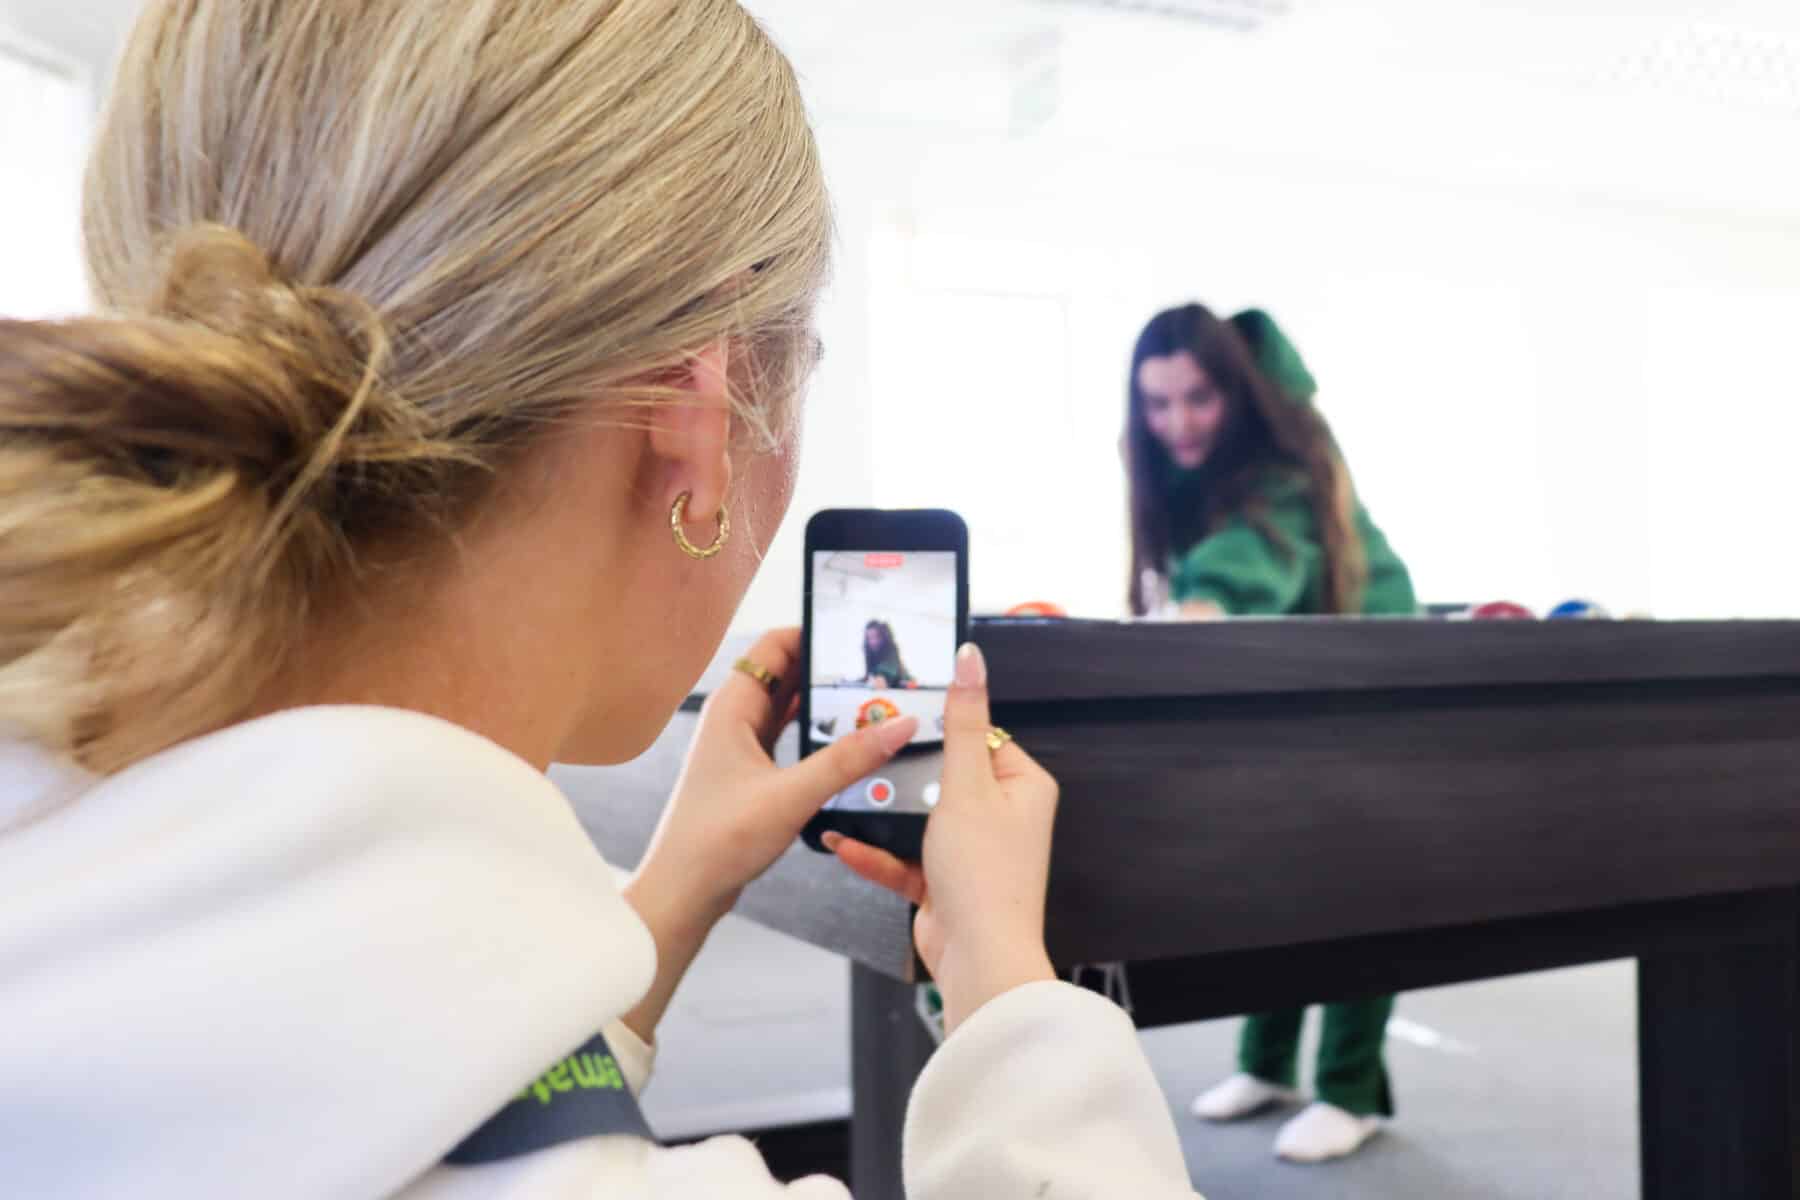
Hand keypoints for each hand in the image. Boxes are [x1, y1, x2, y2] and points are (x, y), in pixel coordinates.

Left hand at [622, 628, 916, 1041]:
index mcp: (732, 706)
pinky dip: (815, 734)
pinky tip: (846, 743)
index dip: (815, 633)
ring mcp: (741, 746)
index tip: (858, 638)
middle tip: (875, 672)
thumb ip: (847, 760)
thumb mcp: (791, 796)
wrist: (684, 889)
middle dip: (828, 670)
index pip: (776, 645)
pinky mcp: (751, 773)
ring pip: (789, 707)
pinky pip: (788, 738)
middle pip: (786, 673)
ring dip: (823, 704)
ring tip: (870, 703)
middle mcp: (734, 718)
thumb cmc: (716, 841)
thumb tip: (897, 727)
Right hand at [827, 642, 1057, 1034]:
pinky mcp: (943, 882)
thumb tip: (971, 660)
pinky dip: (875, 852)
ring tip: (843, 795)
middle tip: (864, 753)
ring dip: (882, 814)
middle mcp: (1002, 816)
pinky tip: (842, 842)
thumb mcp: (967, 784)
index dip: (942, 726)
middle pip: (942, 775)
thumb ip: (962, 721)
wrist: (979, 959)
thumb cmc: (985, 874)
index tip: (900, 712)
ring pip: (918, 818)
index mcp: (1022, 785)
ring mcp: (971, 851)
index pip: (981, 735)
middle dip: (902, 774)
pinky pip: (904, 858)